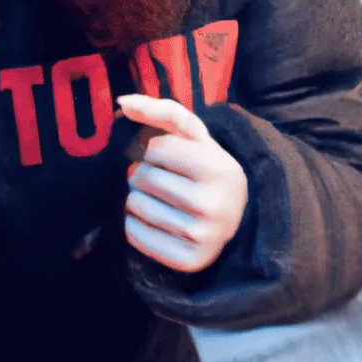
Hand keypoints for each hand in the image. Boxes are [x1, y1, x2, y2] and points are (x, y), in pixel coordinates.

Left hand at [119, 94, 248, 273]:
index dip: (158, 150)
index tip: (173, 159)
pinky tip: (156, 222)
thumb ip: (165, 112)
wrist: (238, 220)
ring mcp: (201, 235)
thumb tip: (123, 101)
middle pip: (142, 177)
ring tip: (159, 200)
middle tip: (164, 182)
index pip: (157, 147)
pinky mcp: (187, 260)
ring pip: (134, 205)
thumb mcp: (198, 139)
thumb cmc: (208, 172)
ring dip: (138, 199)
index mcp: (221, 168)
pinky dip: (136, 225)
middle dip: (146, 175)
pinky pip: (135, 235)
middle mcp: (213, 203)